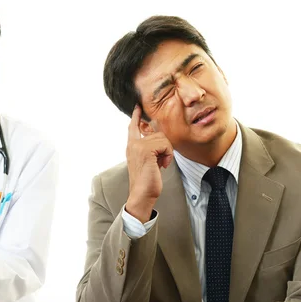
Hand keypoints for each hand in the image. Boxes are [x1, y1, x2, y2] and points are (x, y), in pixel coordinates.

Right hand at [126, 106, 173, 222]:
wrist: (142, 195)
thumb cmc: (147, 180)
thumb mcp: (148, 161)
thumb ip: (150, 148)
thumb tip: (159, 136)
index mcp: (132, 146)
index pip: (133, 126)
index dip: (136, 116)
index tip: (137, 106)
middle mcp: (133, 144)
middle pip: (157, 132)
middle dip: (164, 146)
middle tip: (161, 161)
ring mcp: (138, 146)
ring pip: (163, 138)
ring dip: (167, 152)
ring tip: (161, 164)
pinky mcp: (146, 150)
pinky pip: (165, 144)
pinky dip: (169, 155)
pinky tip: (163, 165)